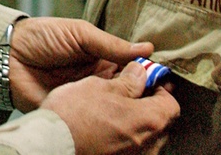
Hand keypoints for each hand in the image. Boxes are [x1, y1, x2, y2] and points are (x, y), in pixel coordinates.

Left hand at [7, 17, 154, 110]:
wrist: (9, 54)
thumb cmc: (44, 36)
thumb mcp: (80, 34)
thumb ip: (111, 44)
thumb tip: (147, 48)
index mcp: (101, 58)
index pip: (131, 69)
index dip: (148, 75)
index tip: (167, 82)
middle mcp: (97, 80)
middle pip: (126, 91)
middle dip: (141, 96)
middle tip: (160, 103)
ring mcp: (85, 98)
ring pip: (111, 108)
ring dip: (125, 111)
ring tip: (142, 115)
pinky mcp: (71, 112)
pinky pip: (91, 120)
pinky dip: (103, 123)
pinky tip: (119, 125)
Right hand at [41, 63, 178, 154]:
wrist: (49, 145)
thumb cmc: (73, 114)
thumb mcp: (101, 86)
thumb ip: (128, 81)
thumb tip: (141, 73)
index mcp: (149, 121)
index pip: (171, 104)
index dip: (159, 89)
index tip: (146, 81)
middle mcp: (147, 145)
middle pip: (160, 123)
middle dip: (149, 107)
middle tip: (129, 94)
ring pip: (146, 139)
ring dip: (137, 124)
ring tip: (115, 112)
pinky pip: (132, 150)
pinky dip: (125, 139)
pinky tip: (107, 129)